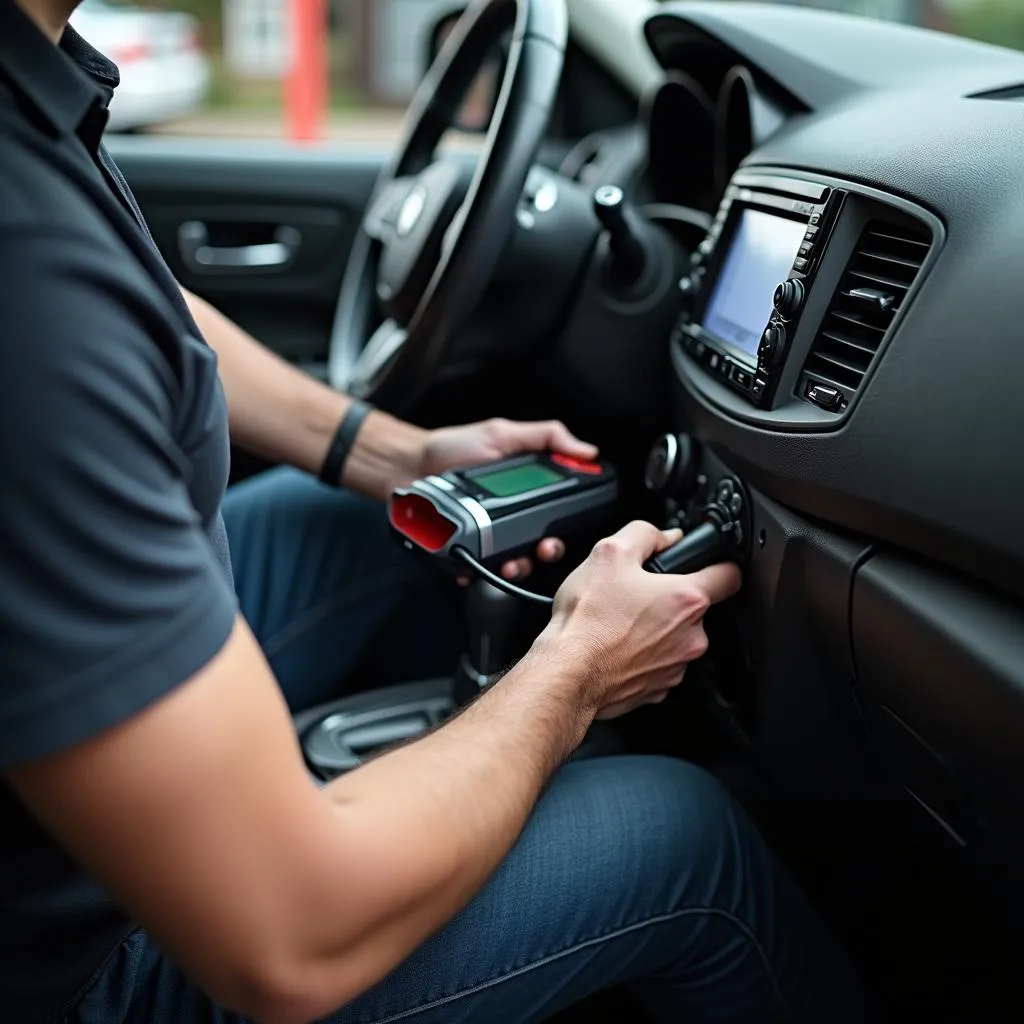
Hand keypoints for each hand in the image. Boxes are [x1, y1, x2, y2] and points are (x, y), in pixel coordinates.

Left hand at [417, 418, 598, 580]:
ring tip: (512, 562)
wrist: (408, 465)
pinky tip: (476, 568)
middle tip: (545, 548)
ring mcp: (489, 537)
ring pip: (515, 562)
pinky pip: (478, 570)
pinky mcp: (466, 551)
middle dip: (549, 551)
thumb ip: (546, 437)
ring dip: (519, 567)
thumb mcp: (504, 434)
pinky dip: (479, 573)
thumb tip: (586, 451)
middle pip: (542, 544)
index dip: (570, 524)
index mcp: (528, 493)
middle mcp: (512, 518)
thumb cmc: (453, 448)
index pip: (560, 515)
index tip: (569, 526)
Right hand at [538, 521, 741, 719]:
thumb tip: (665, 537)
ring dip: (657, 628)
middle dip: (672, 598)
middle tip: (638, 593)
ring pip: (677, 637)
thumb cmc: (587, 620)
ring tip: (621, 621)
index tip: (706, 564)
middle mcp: (691, 637)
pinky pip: (659, 663)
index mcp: (687, 599)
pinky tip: (617, 645)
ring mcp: (676, 666)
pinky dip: (643, 654)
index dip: (719, 563)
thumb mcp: (610, 553)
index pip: (731, 575)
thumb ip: (645, 534)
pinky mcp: (658, 688)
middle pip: (696, 608)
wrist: (567, 673)